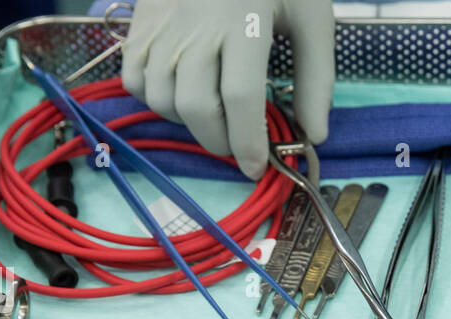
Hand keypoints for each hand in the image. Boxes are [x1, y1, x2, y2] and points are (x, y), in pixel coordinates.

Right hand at [121, 0, 333, 179]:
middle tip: (239, 145)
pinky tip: (182, 91)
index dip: (248, 143)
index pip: (240, 98)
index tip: (258, 167)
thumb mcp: (312, 19)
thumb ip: (316, 79)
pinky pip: (134, 79)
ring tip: (214, 113)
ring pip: (161, 98)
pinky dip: (155, 98)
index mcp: (245, 22)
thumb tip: (313, 137)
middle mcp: (197, 26)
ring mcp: (163, 24)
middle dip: (220, 141)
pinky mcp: (141, 22)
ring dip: (188, 122)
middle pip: (197, 107)